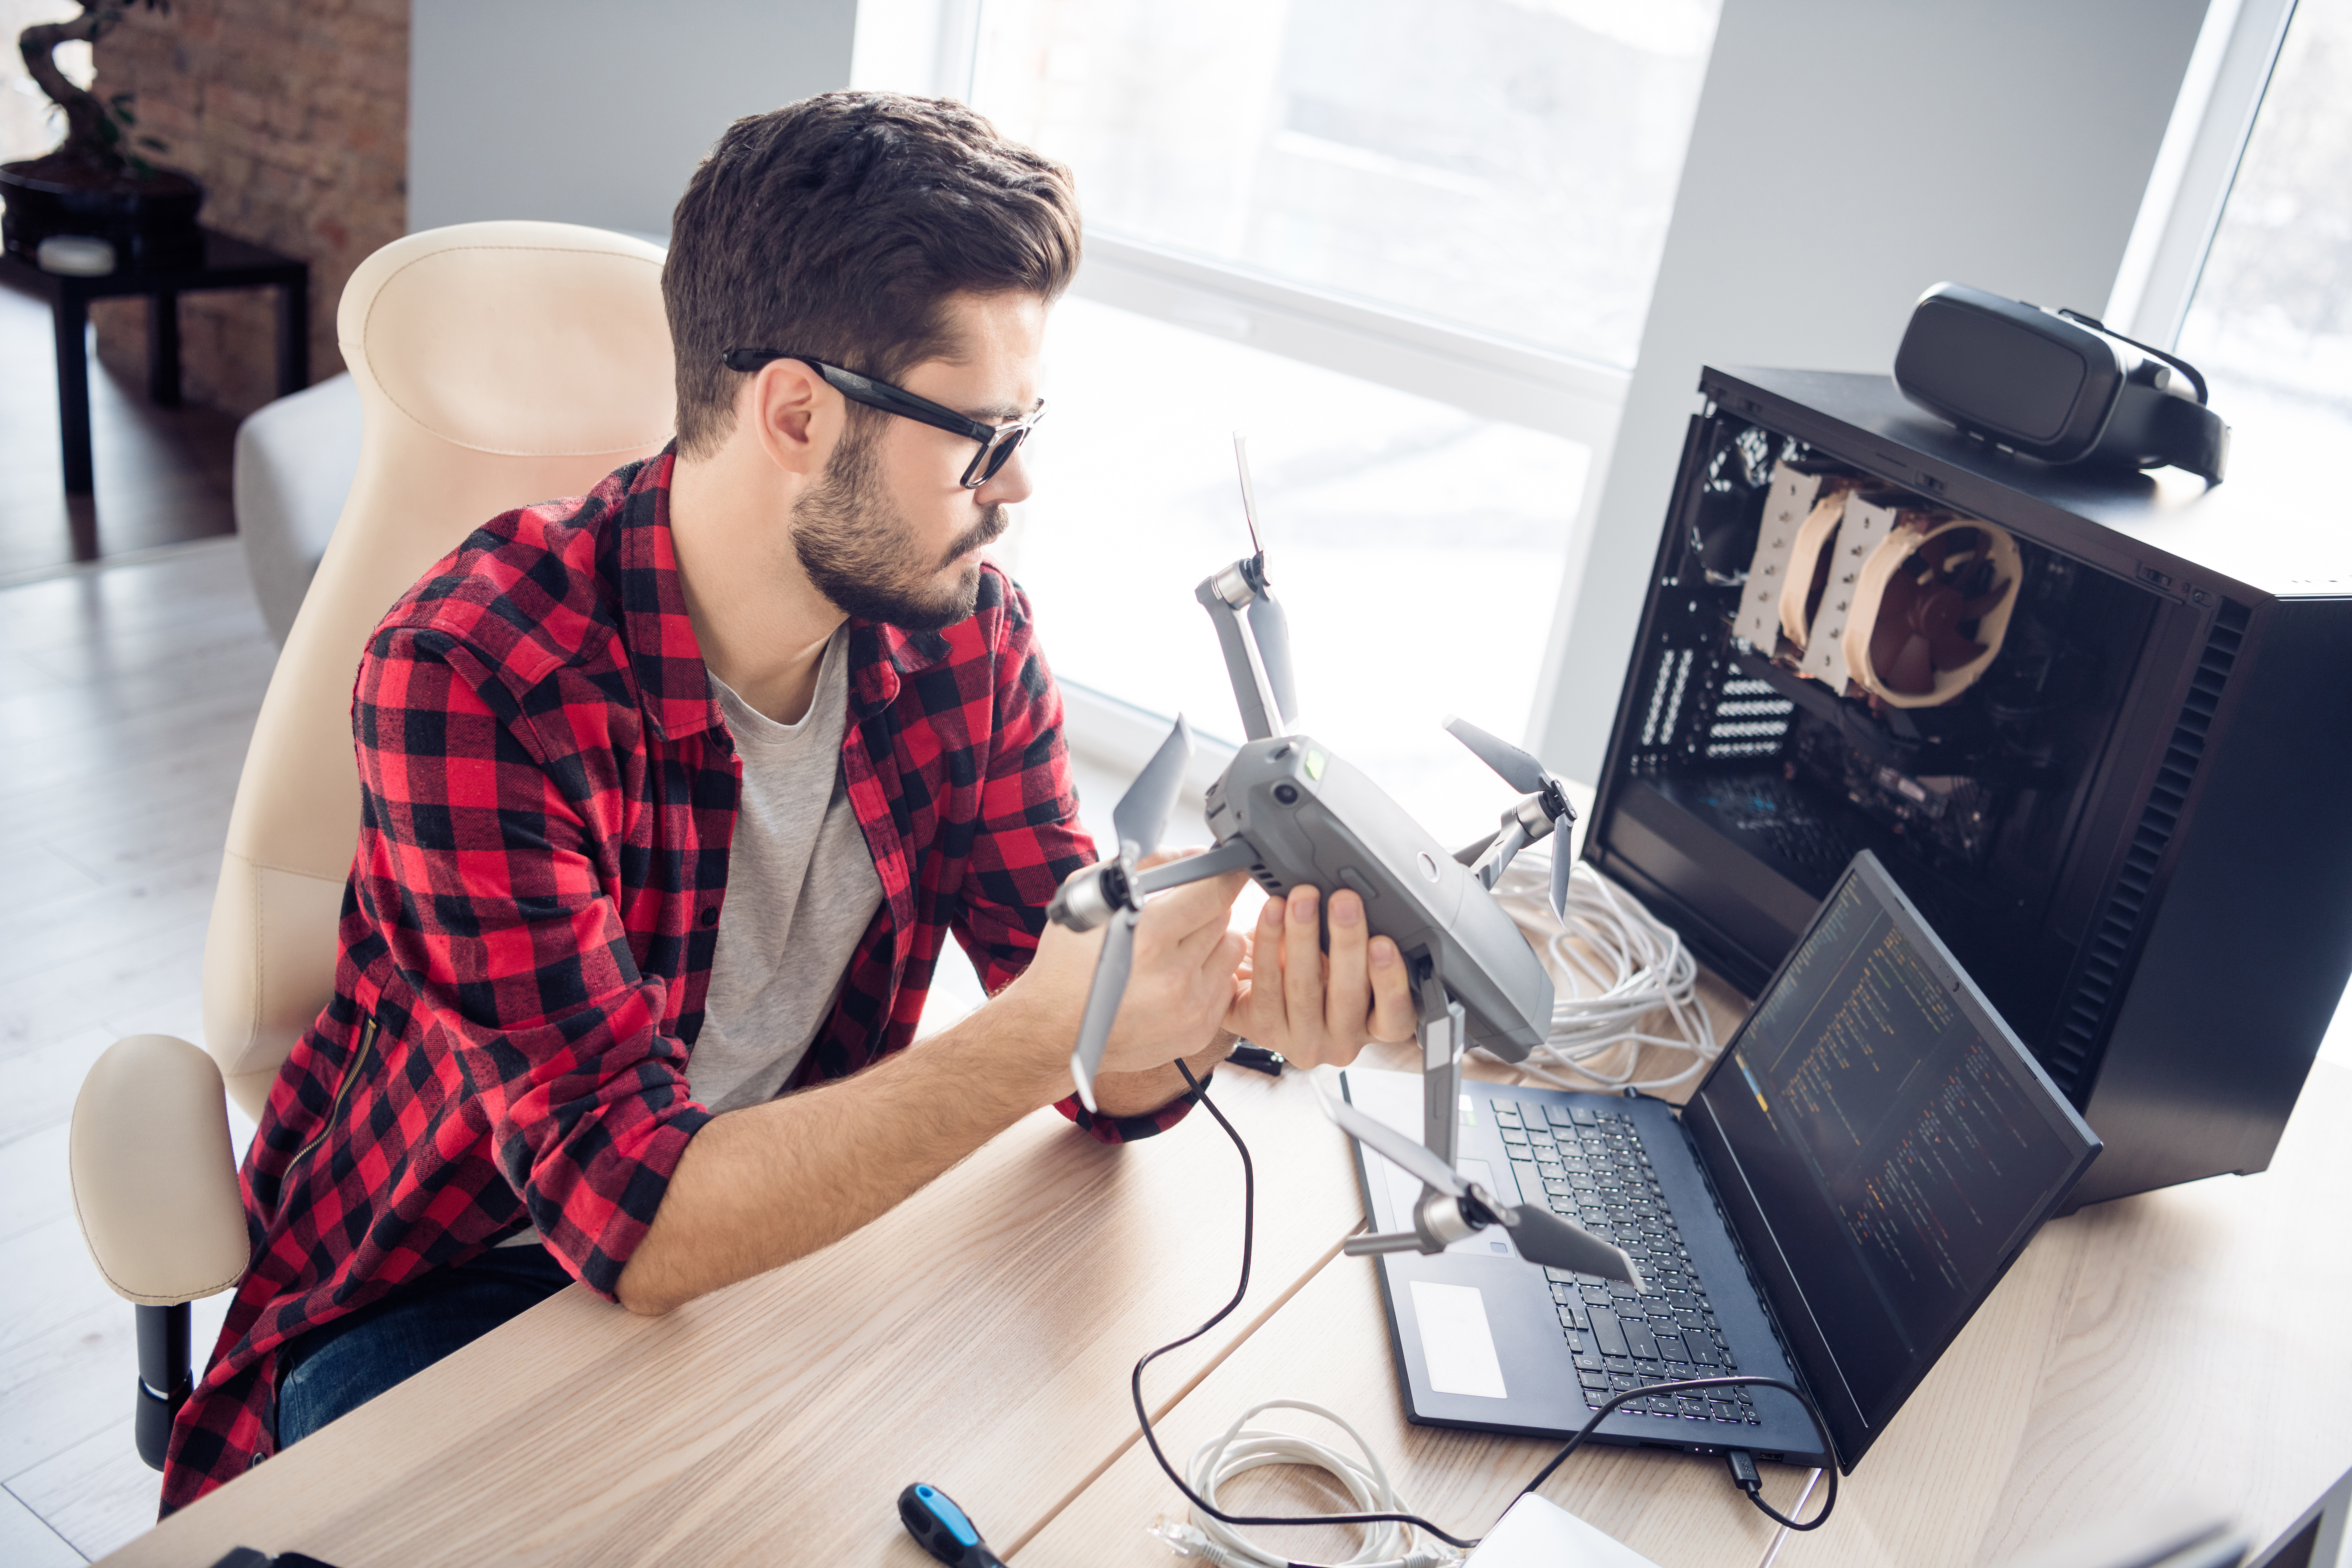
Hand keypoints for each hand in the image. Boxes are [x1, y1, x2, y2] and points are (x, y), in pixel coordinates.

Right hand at [1014, 851, 1247, 1087]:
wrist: (1051, 1030)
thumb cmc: (1066, 963)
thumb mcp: (1091, 899)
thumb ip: (1145, 869)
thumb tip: (1192, 855)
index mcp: (1148, 937)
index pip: (1214, 893)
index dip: (1223, 875)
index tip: (1226, 870)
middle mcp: (1174, 976)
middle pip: (1224, 919)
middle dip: (1205, 908)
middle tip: (1179, 914)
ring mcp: (1189, 1009)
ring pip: (1232, 951)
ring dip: (1211, 942)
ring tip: (1177, 947)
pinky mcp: (1197, 1033)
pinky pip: (1226, 987)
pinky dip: (1208, 976)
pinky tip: (1176, 978)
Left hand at [1227, 886, 1415, 1068]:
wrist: (1259, 986)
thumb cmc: (1314, 970)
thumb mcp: (1347, 962)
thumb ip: (1359, 947)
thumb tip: (1360, 908)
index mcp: (1374, 1027)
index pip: (1395, 1017)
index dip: (1391, 982)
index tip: (1382, 942)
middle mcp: (1341, 1043)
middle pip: (1348, 995)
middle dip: (1346, 941)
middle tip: (1343, 901)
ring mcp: (1301, 1043)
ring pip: (1304, 988)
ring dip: (1303, 935)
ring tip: (1303, 900)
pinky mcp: (1263, 1031)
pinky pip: (1267, 984)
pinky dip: (1268, 942)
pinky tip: (1272, 913)